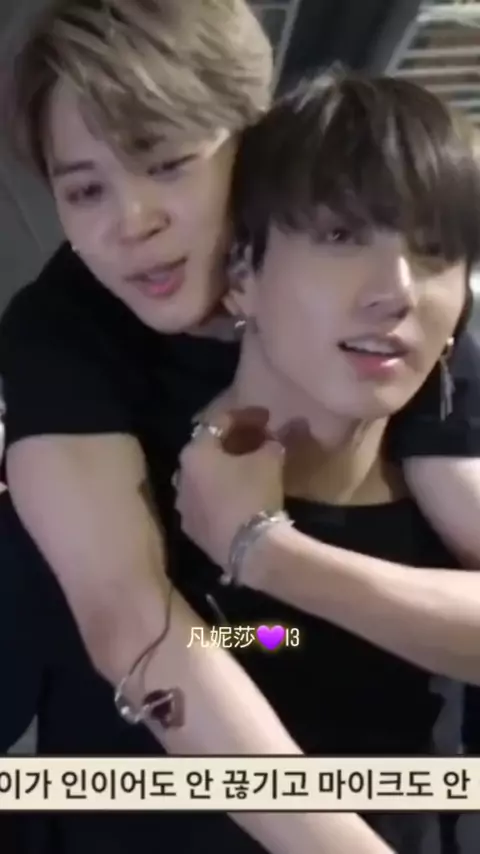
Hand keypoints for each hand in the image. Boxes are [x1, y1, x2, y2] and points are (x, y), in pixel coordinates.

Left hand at [175, 408, 285, 569]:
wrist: (249, 549)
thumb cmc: (254, 493)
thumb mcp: (271, 459)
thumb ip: (277, 439)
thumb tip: (290, 427)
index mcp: (194, 452)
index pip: (219, 422)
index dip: (245, 416)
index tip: (268, 417)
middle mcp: (181, 476)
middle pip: (208, 449)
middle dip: (235, 441)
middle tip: (260, 439)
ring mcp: (183, 505)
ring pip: (205, 477)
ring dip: (226, 467)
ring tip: (250, 466)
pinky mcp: (193, 530)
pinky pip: (206, 501)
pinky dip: (222, 492)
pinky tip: (241, 494)